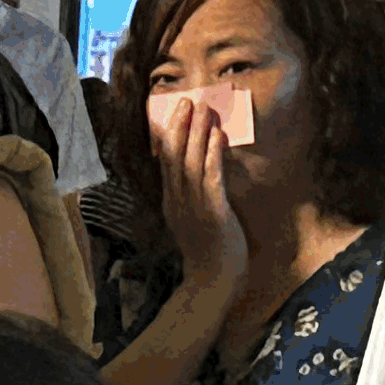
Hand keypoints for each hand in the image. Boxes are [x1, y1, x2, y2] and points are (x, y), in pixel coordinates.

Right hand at [159, 100, 246, 294]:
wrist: (212, 284)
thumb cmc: (209, 256)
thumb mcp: (195, 223)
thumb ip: (193, 200)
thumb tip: (200, 177)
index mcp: (172, 204)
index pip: (167, 164)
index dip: (171, 136)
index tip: (176, 113)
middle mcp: (178, 202)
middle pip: (174, 158)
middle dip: (180, 127)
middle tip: (187, 100)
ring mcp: (193, 207)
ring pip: (190, 163)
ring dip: (197, 133)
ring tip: (203, 108)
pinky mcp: (212, 212)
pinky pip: (210, 177)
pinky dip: (213, 154)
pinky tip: (218, 134)